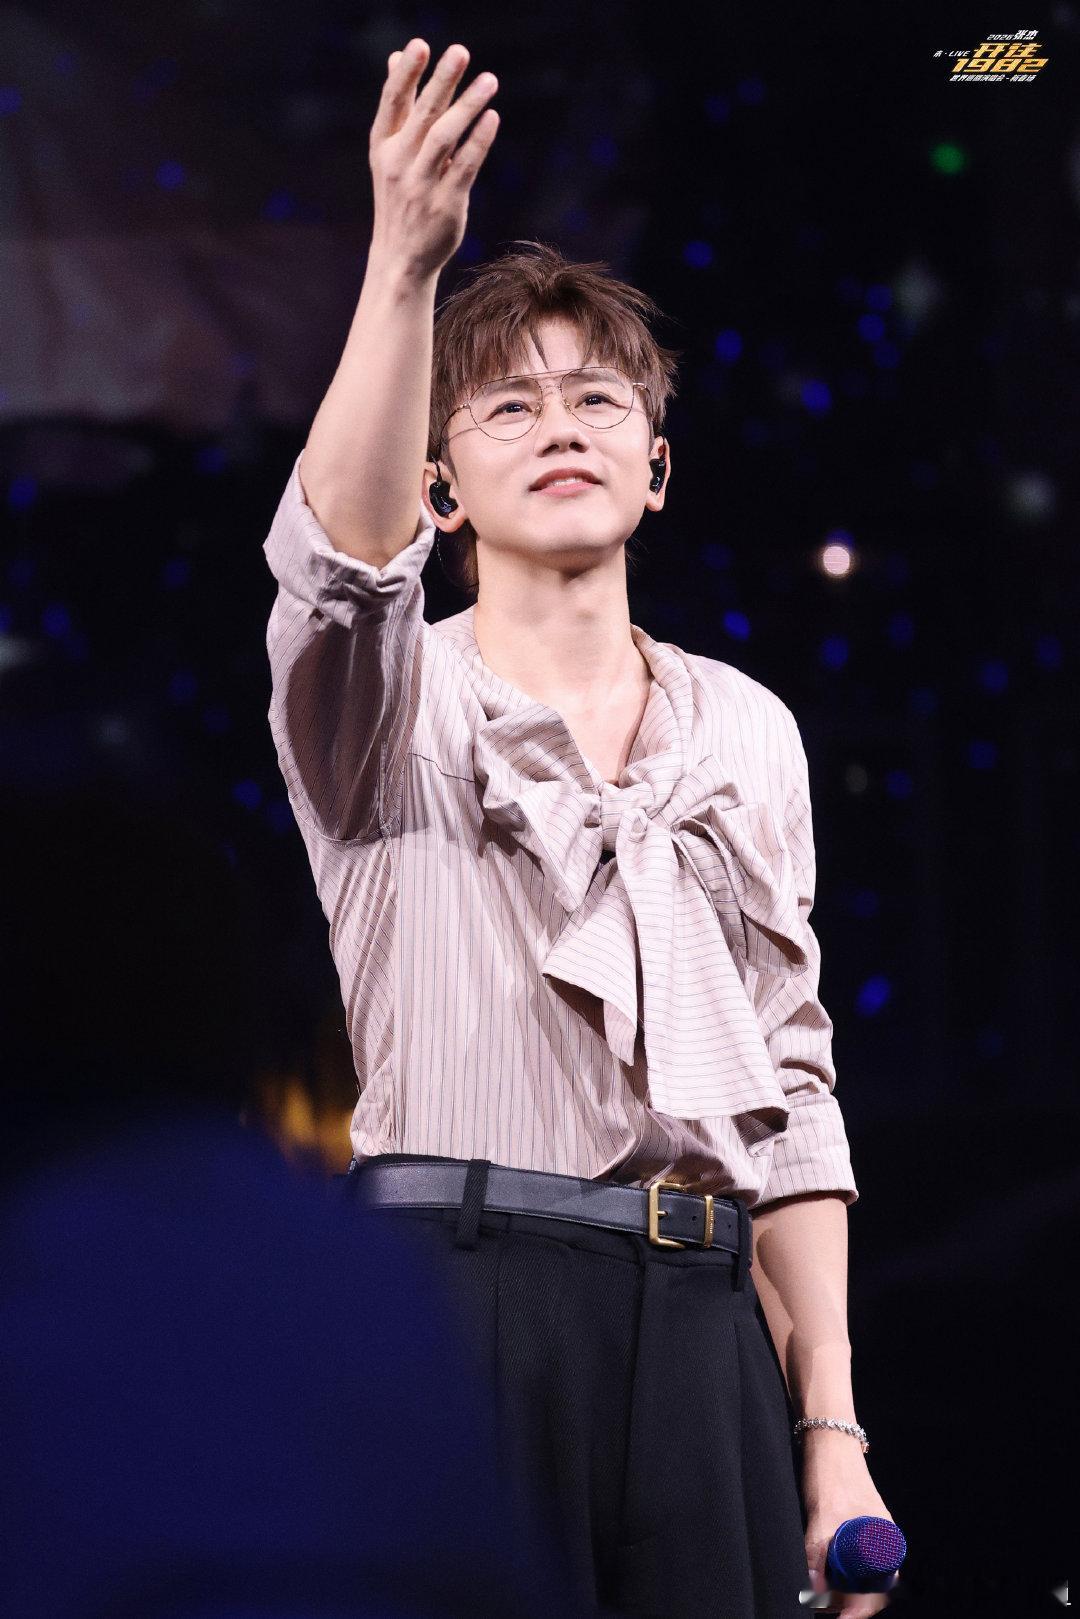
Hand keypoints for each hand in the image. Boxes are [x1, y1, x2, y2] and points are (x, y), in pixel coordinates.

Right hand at [368, 38, 499, 281]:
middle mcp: (399, 163)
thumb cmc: (399, 197)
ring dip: (467, 106)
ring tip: (490, 80)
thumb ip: (401, 106)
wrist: (400, 257)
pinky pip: (464, 167)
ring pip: (445, 138)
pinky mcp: (446, 204)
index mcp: (384, 146)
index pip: (393, 102)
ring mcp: (422, 184)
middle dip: (442, 81)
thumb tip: (397, 57)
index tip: (420, 44)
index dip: (406, 73)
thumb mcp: (391, 153)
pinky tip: (492, 118)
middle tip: (460, 51)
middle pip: (423, 114)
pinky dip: (479, 141)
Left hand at [801, 1430, 896, 1617]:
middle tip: (825, 1610)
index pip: (881, 1591)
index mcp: (886, 1540)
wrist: (826, 1436)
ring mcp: (867, 1531)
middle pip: (871, 1586)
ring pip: (861, 1573)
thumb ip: (816, 1551)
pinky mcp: (852, 1524)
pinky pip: (852, 1558)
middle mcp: (881, 1539)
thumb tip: (812, 1590)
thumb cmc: (832, 1472)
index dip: (861, 1610)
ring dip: (842, 1589)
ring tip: (818, 1597)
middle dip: (851, 1603)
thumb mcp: (822, 1515)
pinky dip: (839, 1572)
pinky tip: (821, 1575)